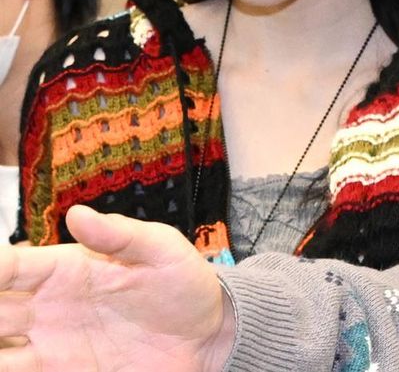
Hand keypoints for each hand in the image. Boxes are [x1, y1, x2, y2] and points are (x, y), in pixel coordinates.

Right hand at [0, 206, 232, 370]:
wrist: (208, 335)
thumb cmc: (183, 281)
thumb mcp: (160, 249)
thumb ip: (120, 235)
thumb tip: (77, 213)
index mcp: (66, 269)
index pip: (11, 266)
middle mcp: (49, 309)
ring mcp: (54, 348)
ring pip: (3, 354)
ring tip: (1, 357)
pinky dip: (14, 370)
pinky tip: (12, 367)